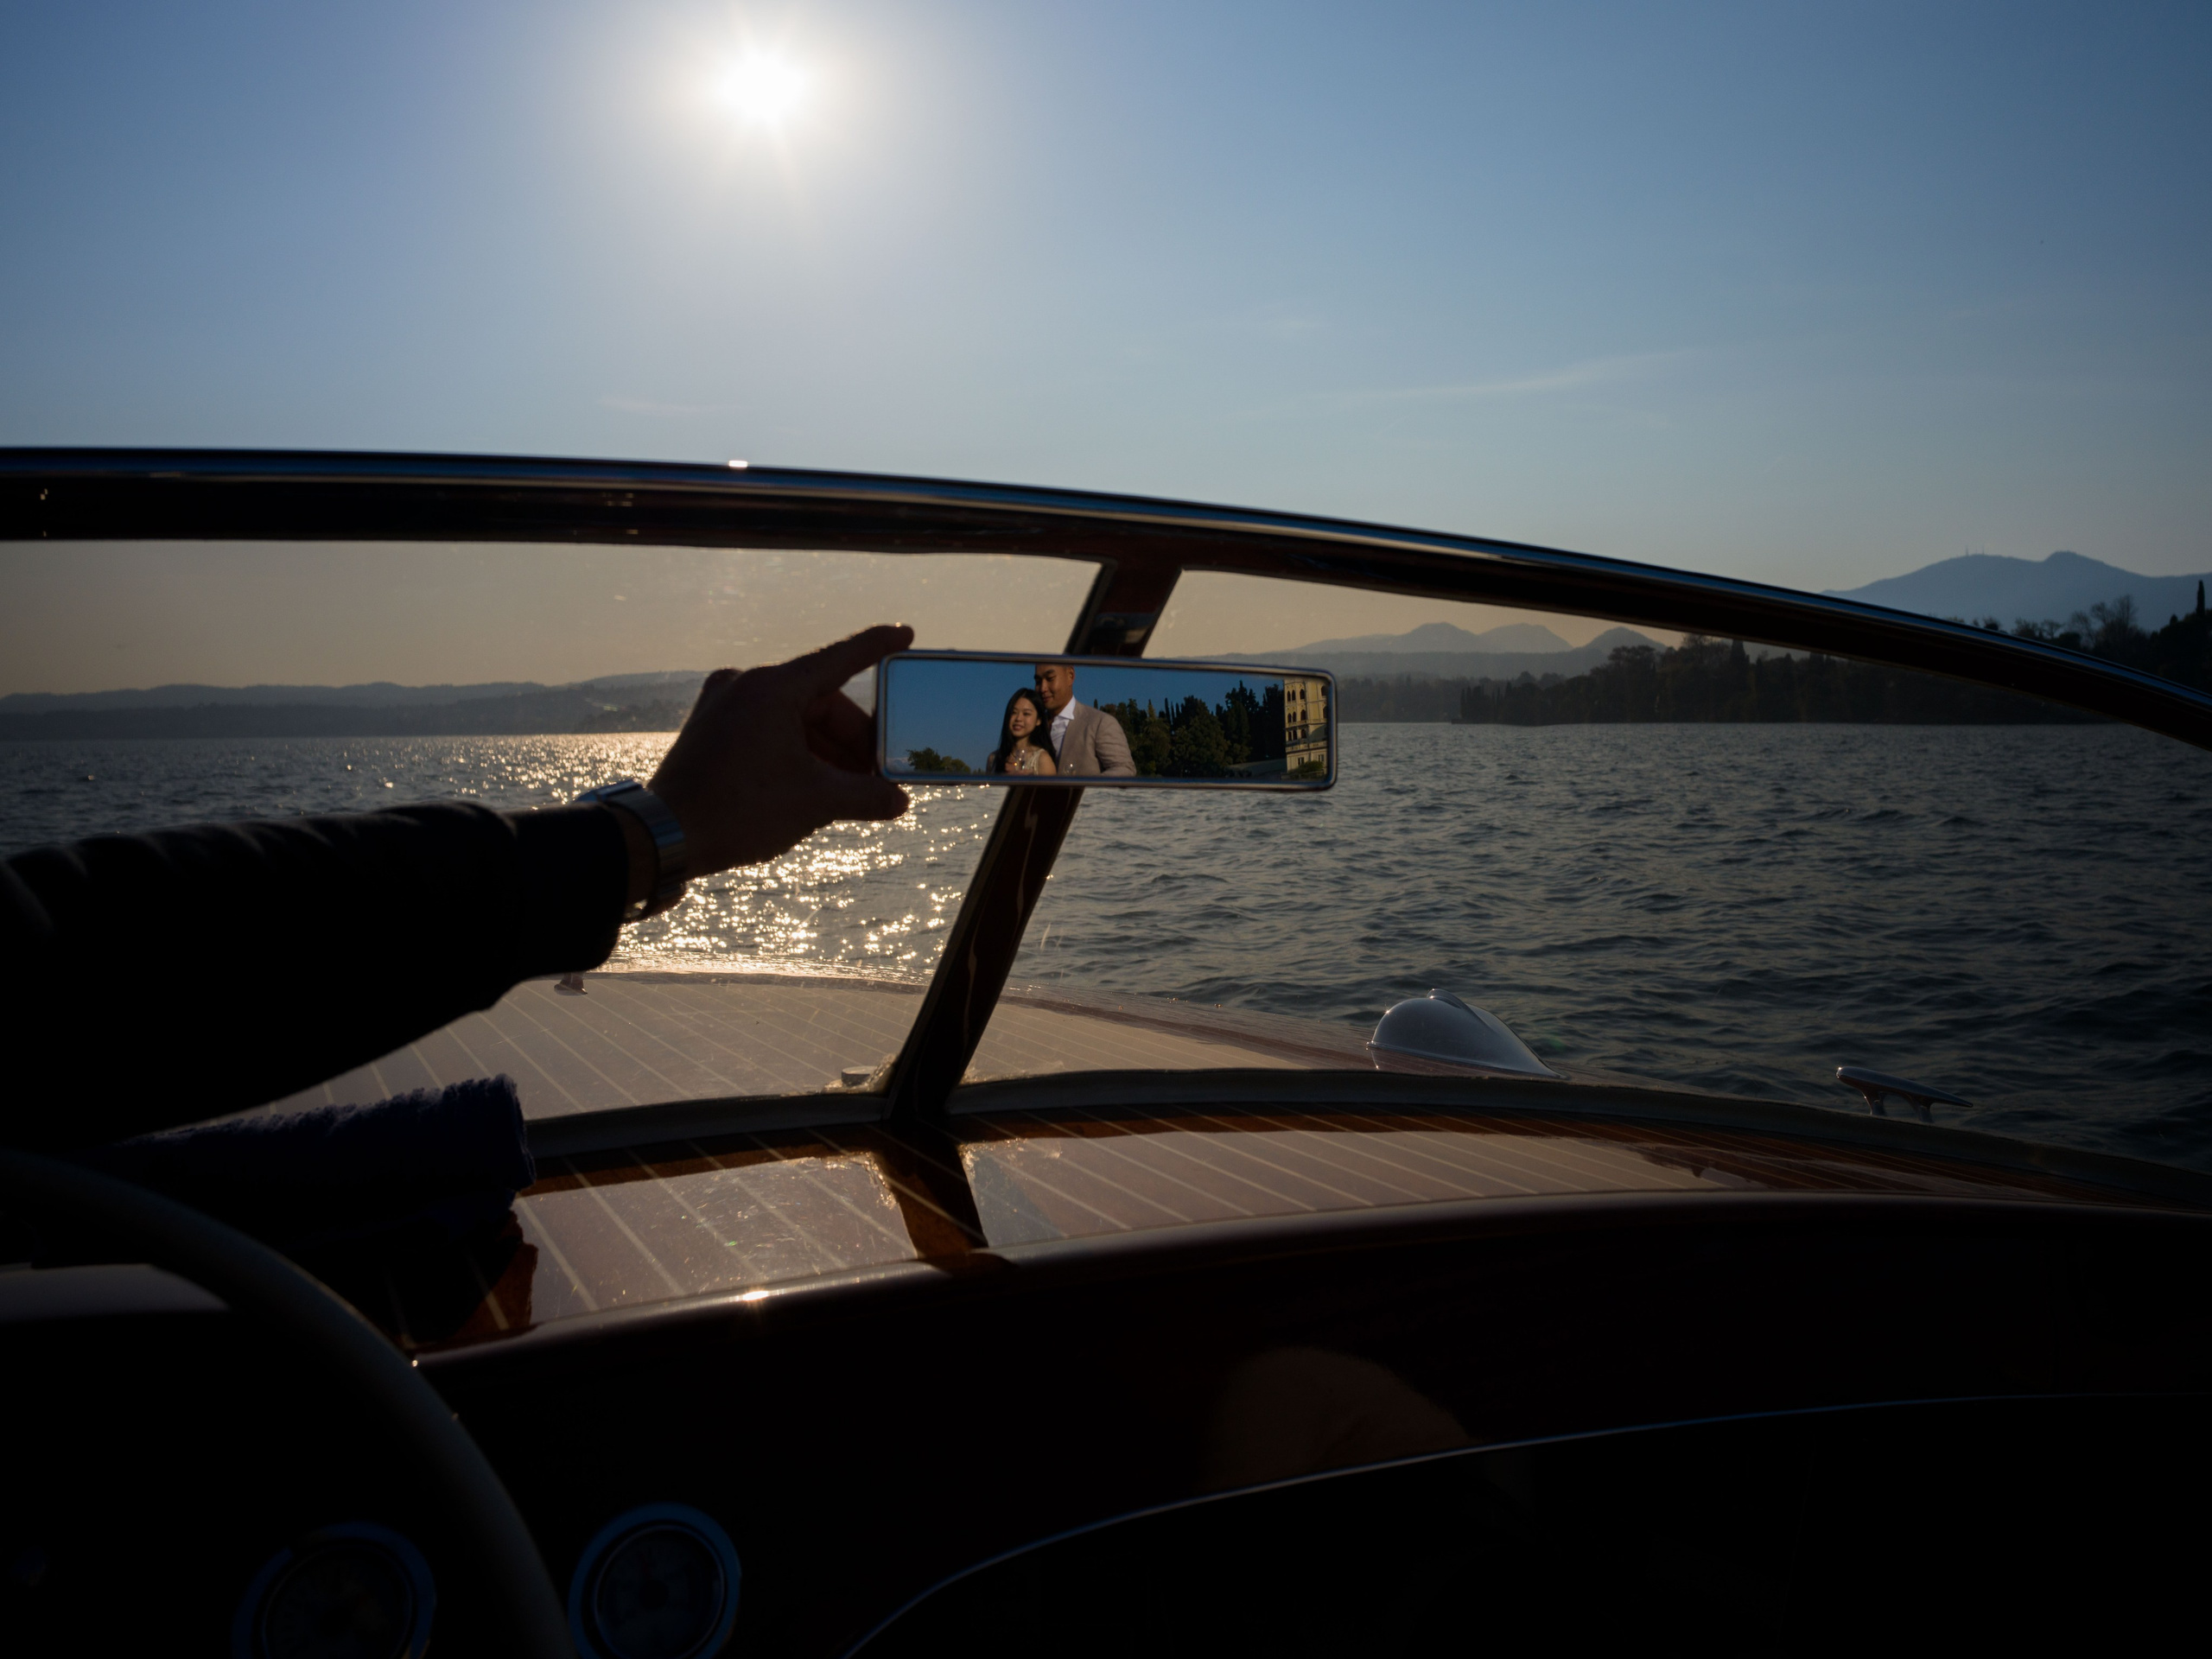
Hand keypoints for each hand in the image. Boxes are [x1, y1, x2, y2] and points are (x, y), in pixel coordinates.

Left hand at [648, 624, 913, 880]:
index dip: (878, 646)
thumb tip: (898, 801)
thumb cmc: (737, 811)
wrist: (664, 836)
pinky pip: (768, 729)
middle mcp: (746, 685)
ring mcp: (724, 704)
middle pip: (820, 702)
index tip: (905, 633)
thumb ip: (866, 797)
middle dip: (853, 740)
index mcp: (772, 689)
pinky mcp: (712, 727)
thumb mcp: (815, 803)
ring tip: (848, 790)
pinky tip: (813, 784)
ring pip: (795, 719)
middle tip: (877, 774)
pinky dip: (797, 751)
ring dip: (827, 751)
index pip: (839, 659)